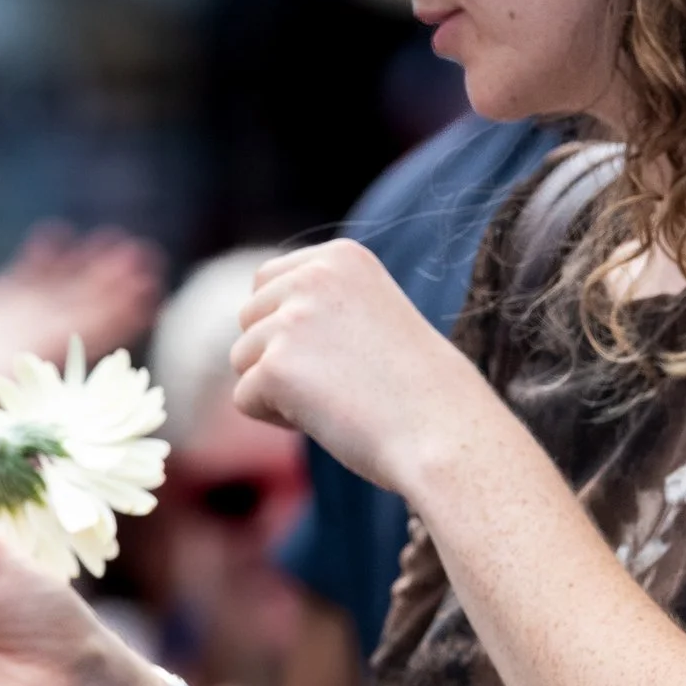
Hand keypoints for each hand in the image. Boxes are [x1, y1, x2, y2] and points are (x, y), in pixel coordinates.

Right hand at [0, 225, 162, 406]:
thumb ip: (11, 389)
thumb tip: (43, 397)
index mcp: (50, 358)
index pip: (98, 332)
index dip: (124, 313)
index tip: (150, 293)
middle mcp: (44, 336)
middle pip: (90, 303)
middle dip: (116, 280)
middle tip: (146, 254)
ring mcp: (24, 316)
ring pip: (66, 284)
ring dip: (90, 263)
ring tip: (115, 238)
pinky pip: (27, 272)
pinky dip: (43, 256)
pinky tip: (55, 234)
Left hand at [229, 240, 500, 493]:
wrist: (442, 430)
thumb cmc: (416, 386)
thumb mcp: (370, 314)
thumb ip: (318, 302)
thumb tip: (254, 318)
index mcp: (339, 256)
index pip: (267, 282)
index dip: (291, 327)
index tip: (342, 350)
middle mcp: (312, 276)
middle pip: (249, 319)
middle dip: (280, 356)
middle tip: (343, 379)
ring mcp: (292, 320)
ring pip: (243, 359)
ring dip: (278, 388)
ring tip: (339, 397)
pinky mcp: (276, 367)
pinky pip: (245, 398)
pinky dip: (277, 417)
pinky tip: (327, 418)